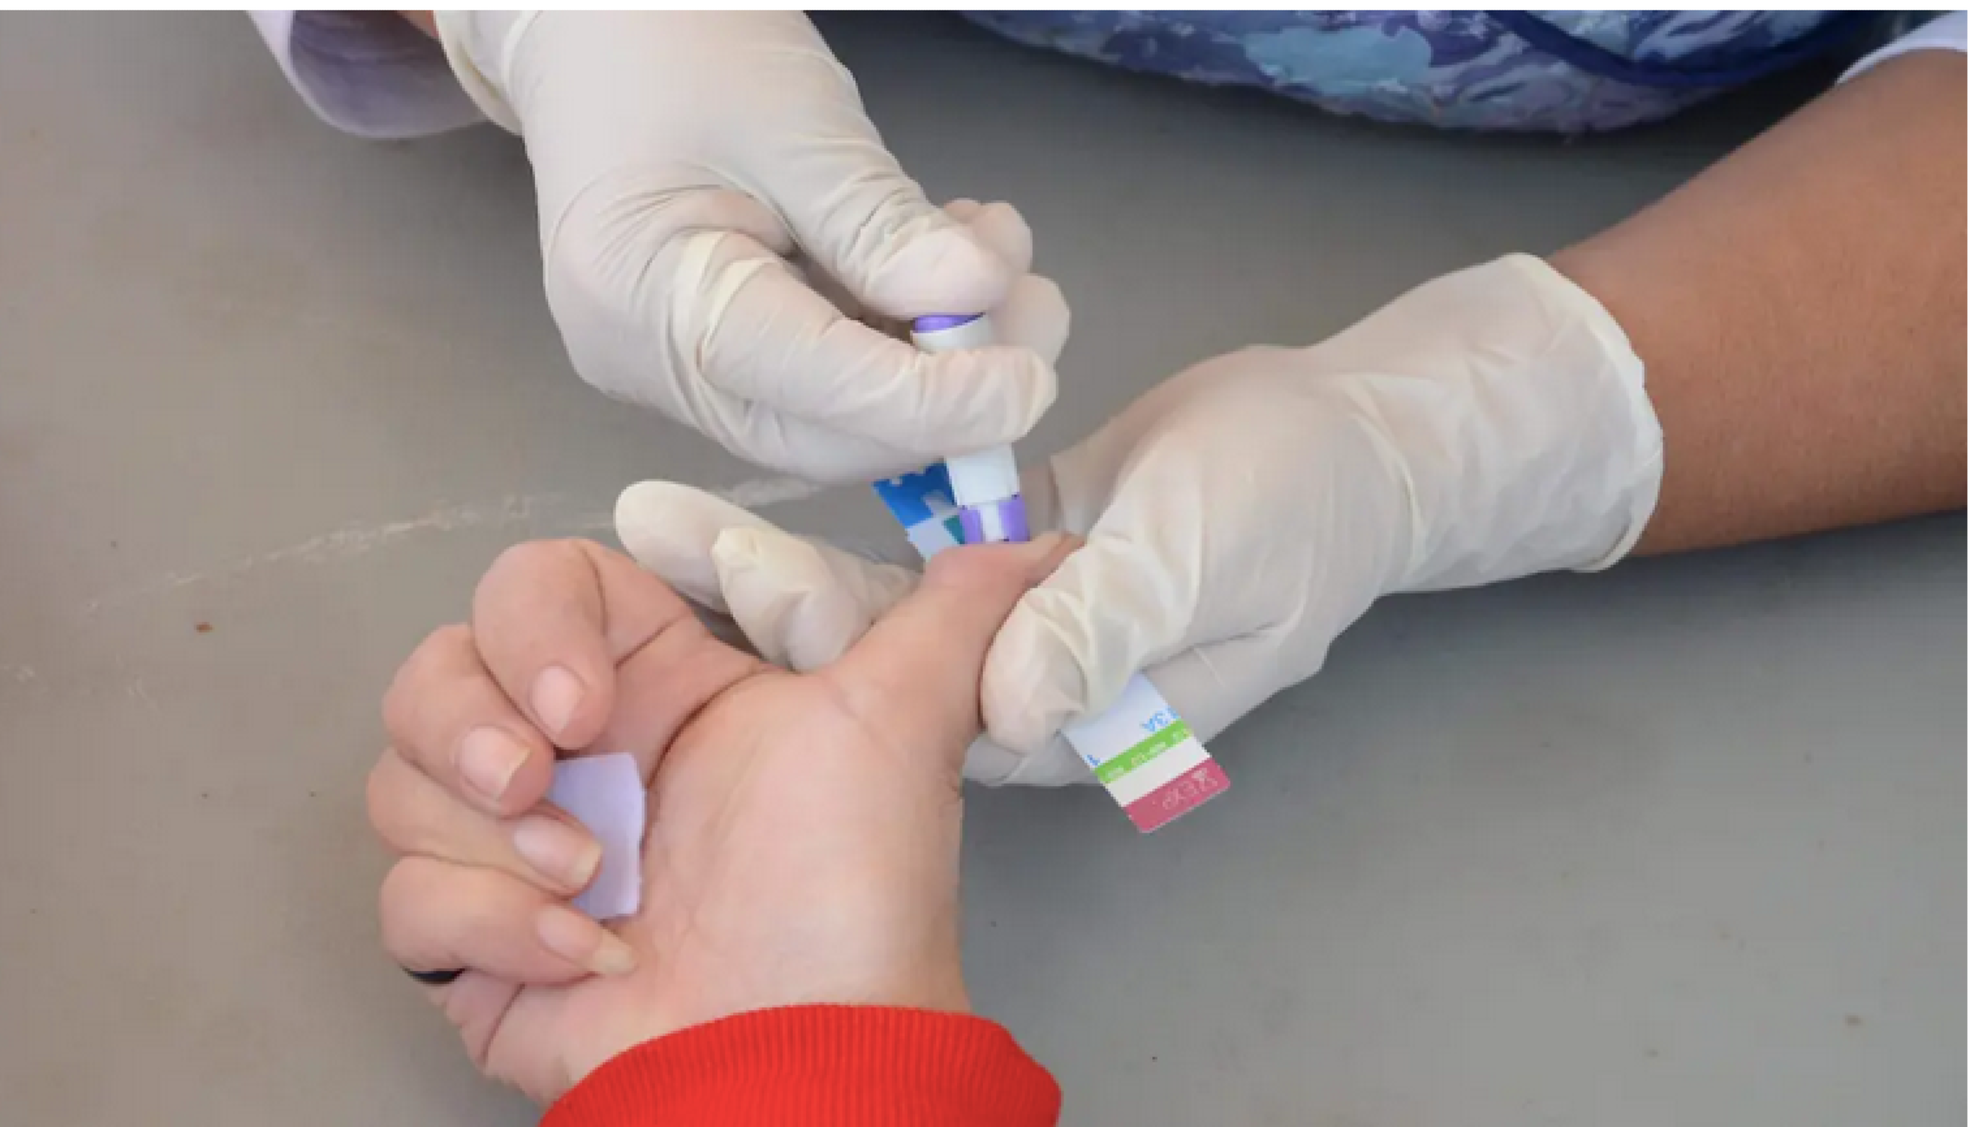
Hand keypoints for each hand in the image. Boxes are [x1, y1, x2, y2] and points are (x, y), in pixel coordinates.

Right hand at [369, 533, 1074, 1101]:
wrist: (803, 1054)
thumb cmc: (847, 889)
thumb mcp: (901, 726)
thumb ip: (954, 617)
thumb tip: (1038, 543)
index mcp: (651, 685)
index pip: (533, 590)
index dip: (530, 625)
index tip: (586, 703)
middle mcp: (574, 755)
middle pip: (437, 673)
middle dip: (470, 725)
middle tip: (547, 781)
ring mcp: (516, 848)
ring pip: (404, 780)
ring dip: (488, 838)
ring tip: (593, 885)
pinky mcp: (476, 941)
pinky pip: (407, 899)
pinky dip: (489, 924)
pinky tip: (583, 955)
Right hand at [434, 12, 1068, 480]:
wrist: (599, 28)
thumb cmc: (681, 44)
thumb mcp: (795, 121)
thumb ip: (882, 223)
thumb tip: (978, 302)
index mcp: (641, 300)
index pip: (809, 391)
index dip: (932, 404)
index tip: (1031, 381)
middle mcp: (647, 363)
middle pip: (825, 434)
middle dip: (949, 394)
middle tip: (1039, 314)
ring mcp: (676, 370)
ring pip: (837, 416)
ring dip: (941, 358)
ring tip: (1001, 257)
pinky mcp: (715, 356)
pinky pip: (825, 380)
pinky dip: (903, 336)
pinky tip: (949, 264)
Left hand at [618, 256, 1665, 783]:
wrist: (1346, 450)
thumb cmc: (1294, 507)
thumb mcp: (1204, 556)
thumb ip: (1109, 628)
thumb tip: (1012, 701)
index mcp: (1065, 712)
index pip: (916, 695)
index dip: (813, 636)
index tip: (719, 563)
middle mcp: (1019, 690)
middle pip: (866, 660)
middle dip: (753, 592)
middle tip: (646, 521)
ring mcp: (1005, 637)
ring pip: (869, 609)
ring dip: (769, 555)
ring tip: (658, 506)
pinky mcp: (1000, 574)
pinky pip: (903, 555)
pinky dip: (837, 519)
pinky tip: (745, 489)